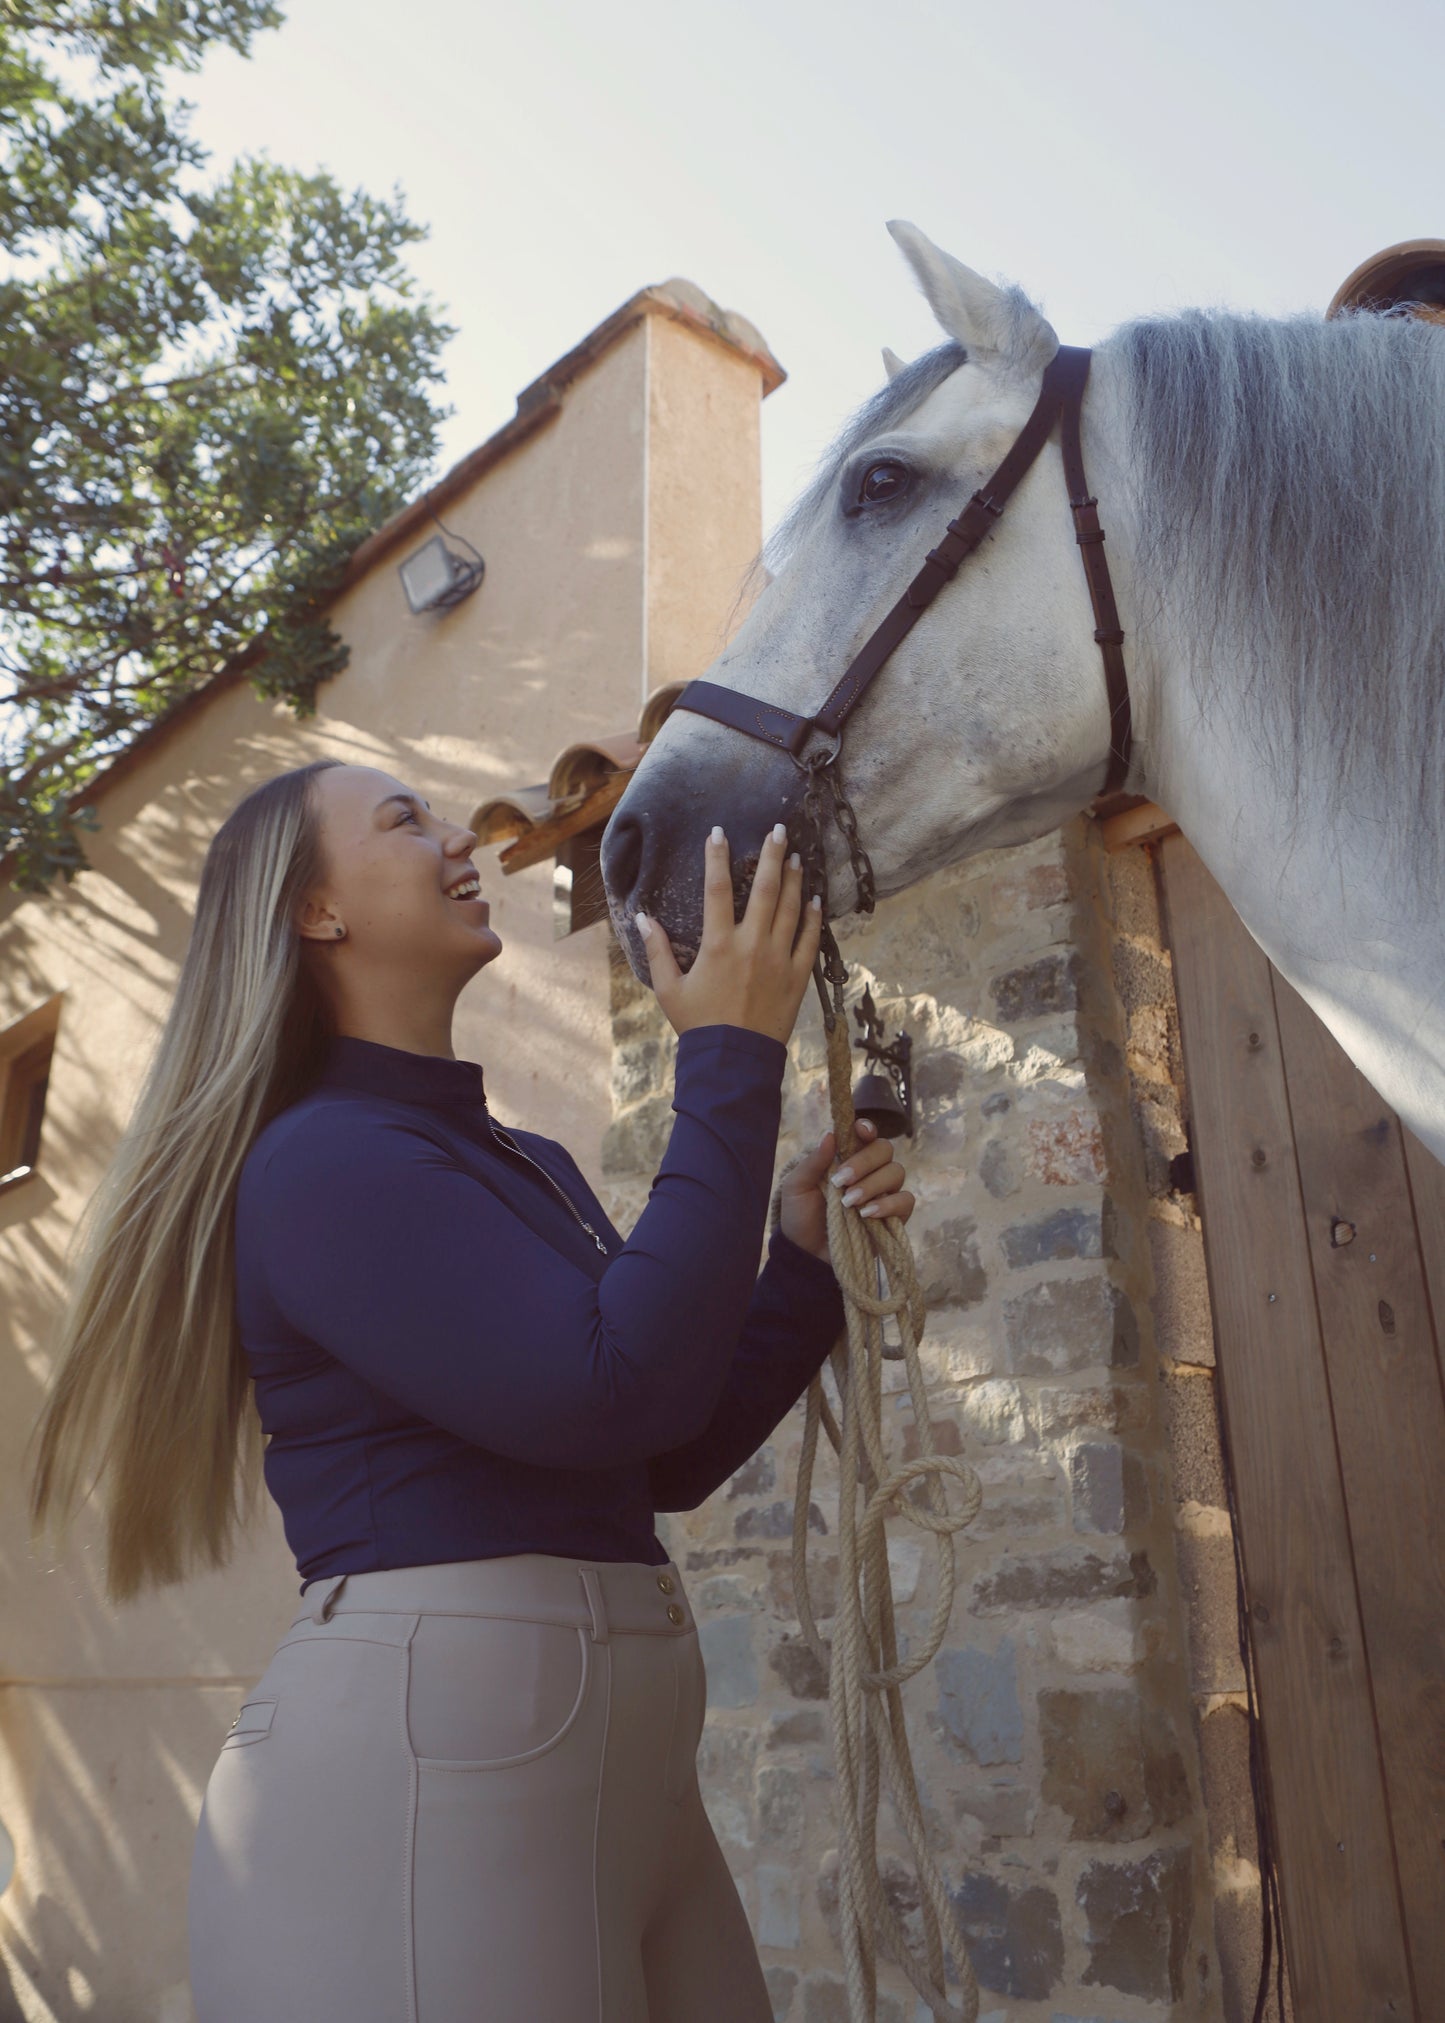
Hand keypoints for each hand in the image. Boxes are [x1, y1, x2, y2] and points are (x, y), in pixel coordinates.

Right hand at [637, 822, 823, 1044]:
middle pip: (765, 890)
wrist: (733, 1062)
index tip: (719, 832)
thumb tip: (641, 918)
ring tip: (798, 857)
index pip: (717, 890)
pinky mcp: (797, 977)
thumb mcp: (669, 989)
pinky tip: (815, 900)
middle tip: (780, 830)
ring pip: (791, 910)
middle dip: (773, 856)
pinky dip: (813, 918)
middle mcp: (751, 945)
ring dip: (795, 880)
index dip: (717, 858)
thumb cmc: (698, 1025)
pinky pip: (810, 941)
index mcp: (718, 945)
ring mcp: (778, 960)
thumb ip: (656, 951)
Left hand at [777, 1117, 916, 1261]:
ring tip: (849, 1203)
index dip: (867, 1129)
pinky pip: (905, 1201)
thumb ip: (812, 1162)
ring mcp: (884, 1192)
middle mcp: (869, 1171)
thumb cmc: (800, 1216)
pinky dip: (889, 1205)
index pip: (865, 1135)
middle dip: (864, 1162)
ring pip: (896, 1172)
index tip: (861, 1131)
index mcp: (846, 1158)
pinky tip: (867, 1215)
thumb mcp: (796, 1187)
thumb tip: (830, 1134)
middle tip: (841, 1181)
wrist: (806, 1253)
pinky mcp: (894, 1216)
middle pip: (884, 1149)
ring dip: (873, 1185)